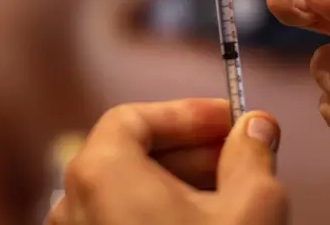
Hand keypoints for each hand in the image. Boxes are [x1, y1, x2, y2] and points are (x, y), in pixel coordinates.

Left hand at [45, 98, 287, 224]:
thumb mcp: (253, 207)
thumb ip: (253, 154)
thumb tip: (258, 125)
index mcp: (100, 174)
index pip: (135, 118)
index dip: (187, 115)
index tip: (230, 121)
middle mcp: (71, 205)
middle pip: (129, 155)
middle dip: (190, 151)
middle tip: (240, 155)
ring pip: (127, 195)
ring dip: (179, 185)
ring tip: (231, 194)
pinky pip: (120, 223)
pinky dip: (159, 215)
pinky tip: (204, 222)